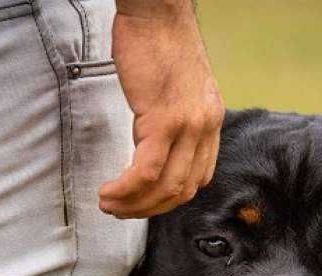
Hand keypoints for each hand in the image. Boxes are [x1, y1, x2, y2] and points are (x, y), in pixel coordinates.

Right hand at [100, 0, 223, 218]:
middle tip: (120, 210)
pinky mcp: (164, 120)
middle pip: (182, 189)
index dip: (169, 197)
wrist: (157, 10)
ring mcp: (188, 126)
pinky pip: (146, 172)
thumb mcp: (176, 85)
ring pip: (164, 187)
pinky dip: (126, 189)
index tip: (144, 200)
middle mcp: (206, 127)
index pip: (198, 176)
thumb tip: (151, 140)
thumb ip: (173, 115)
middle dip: (148, 209)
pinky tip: (109, 191)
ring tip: (109, 204)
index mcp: (211, 120)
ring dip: (133, 204)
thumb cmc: (158, 41)